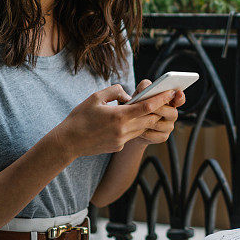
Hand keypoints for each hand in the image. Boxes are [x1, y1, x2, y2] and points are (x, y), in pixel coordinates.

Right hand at [53, 83, 176, 158]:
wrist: (68, 142)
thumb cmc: (80, 117)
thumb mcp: (96, 97)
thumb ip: (115, 91)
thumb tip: (128, 95)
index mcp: (119, 116)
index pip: (147, 106)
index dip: (161, 99)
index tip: (170, 92)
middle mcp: (123, 130)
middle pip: (150, 119)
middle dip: (159, 110)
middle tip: (166, 100)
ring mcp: (122, 141)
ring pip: (143, 128)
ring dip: (148, 119)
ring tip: (151, 108)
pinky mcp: (118, 147)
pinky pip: (132, 135)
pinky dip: (135, 127)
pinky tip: (130, 121)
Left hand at [131, 79, 185, 145]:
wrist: (133, 125)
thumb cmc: (137, 105)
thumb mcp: (139, 93)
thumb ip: (145, 87)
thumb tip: (147, 88)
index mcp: (170, 101)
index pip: (180, 99)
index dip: (180, 97)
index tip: (178, 93)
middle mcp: (172, 113)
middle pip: (172, 112)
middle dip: (159, 109)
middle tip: (148, 107)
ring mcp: (169, 126)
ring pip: (161, 124)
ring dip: (148, 121)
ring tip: (138, 118)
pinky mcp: (163, 137)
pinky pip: (154, 135)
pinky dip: (145, 132)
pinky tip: (138, 130)